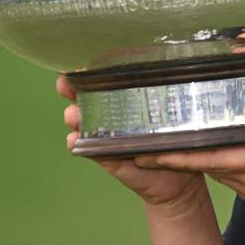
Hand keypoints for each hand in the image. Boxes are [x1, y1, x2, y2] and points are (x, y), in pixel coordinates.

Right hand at [57, 75, 207, 212]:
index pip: (104, 80)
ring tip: (73, 114)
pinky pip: (87, 149)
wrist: (179, 179)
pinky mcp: (106, 156)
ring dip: (73, 116)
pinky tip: (74, 139)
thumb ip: (166, 95)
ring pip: (81, 122)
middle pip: (85, 98)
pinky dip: (77, 143)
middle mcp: (111, 114)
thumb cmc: (177, 137)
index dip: (88, 71)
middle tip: (66, 86)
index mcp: (126, 98)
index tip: (77, 65)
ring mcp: (105, 136)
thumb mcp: (174, 112)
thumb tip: (164, 66)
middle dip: (71, 90)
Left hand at [132, 100, 244, 220]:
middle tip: (137, 145)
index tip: (144, 153)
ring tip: (159, 144)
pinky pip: (222, 172)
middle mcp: (244, 177)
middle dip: (168, 156)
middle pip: (199, 165)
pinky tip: (199, 150)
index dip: (173, 156)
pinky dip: (204, 162)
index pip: (205, 159)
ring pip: (209, 169)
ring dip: (184, 159)